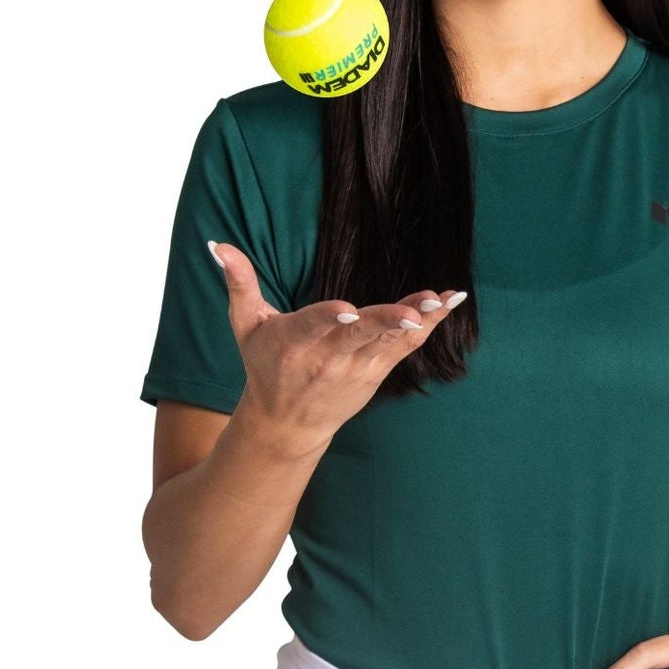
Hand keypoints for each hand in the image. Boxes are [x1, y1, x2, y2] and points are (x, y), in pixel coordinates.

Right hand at [211, 239, 467, 458]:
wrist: (288, 423)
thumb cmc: (265, 367)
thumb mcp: (245, 326)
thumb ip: (238, 283)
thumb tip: (218, 244)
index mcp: (293, 343)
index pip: (313, 327)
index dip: (329, 317)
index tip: (347, 308)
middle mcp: (328, 358)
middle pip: (360, 336)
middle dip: (386, 322)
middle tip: (412, 311)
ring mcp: (357, 367)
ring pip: (390, 341)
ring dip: (416, 321)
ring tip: (439, 300)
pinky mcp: (377, 371)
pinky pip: (406, 348)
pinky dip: (430, 326)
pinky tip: (450, 302)